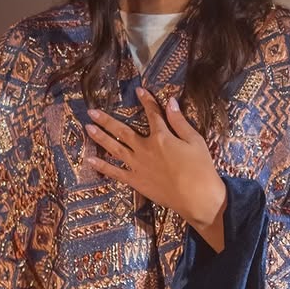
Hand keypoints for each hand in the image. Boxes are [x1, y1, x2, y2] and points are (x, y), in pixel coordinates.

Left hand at [86, 88, 226, 249]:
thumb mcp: (195, 140)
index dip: (146, 100)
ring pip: (114, 148)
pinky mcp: (136, 181)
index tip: (139, 90)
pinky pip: (115, 172)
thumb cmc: (201, 169)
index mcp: (161, 136)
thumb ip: (179, 121)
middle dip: (107, 120)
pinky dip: (102, 166)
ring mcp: (137, 165)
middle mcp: (145, 148)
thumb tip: (170, 102)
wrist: (197, 198)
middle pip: (123, 130)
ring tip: (88, 128)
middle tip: (92, 111)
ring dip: (100, 137)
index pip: (152, 114)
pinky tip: (90, 160)